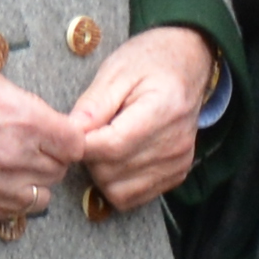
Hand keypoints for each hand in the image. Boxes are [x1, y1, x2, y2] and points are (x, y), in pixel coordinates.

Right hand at [0, 56, 81, 230]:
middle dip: (49, 160)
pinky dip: (8, 201)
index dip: (66, 140)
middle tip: (30, 149)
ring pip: (40, 198)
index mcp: (26, 121)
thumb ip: (28, 108)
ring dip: (31, 184)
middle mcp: (15, 157)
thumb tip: (47, 124)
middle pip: (58, 171)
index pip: (75, 145)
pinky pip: (11, 214)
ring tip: (12, 168)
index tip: (58, 138)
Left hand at [66, 24, 219, 216]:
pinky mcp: (177, 174)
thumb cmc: (151, 61)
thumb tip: (70, 133)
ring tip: (104, 144)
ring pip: (119, 191)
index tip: (71, 133)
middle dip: (90, 157)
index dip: (81, 145)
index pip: (111, 146)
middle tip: (90, 133)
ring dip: (101, 173)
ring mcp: (178, 162)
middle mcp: (175, 143)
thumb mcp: (116, 71)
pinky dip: (118, 183)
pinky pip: (134, 197)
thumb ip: (94, 104)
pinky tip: (118, 157)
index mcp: (163, 110)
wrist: (188, 64)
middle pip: (112, 172)